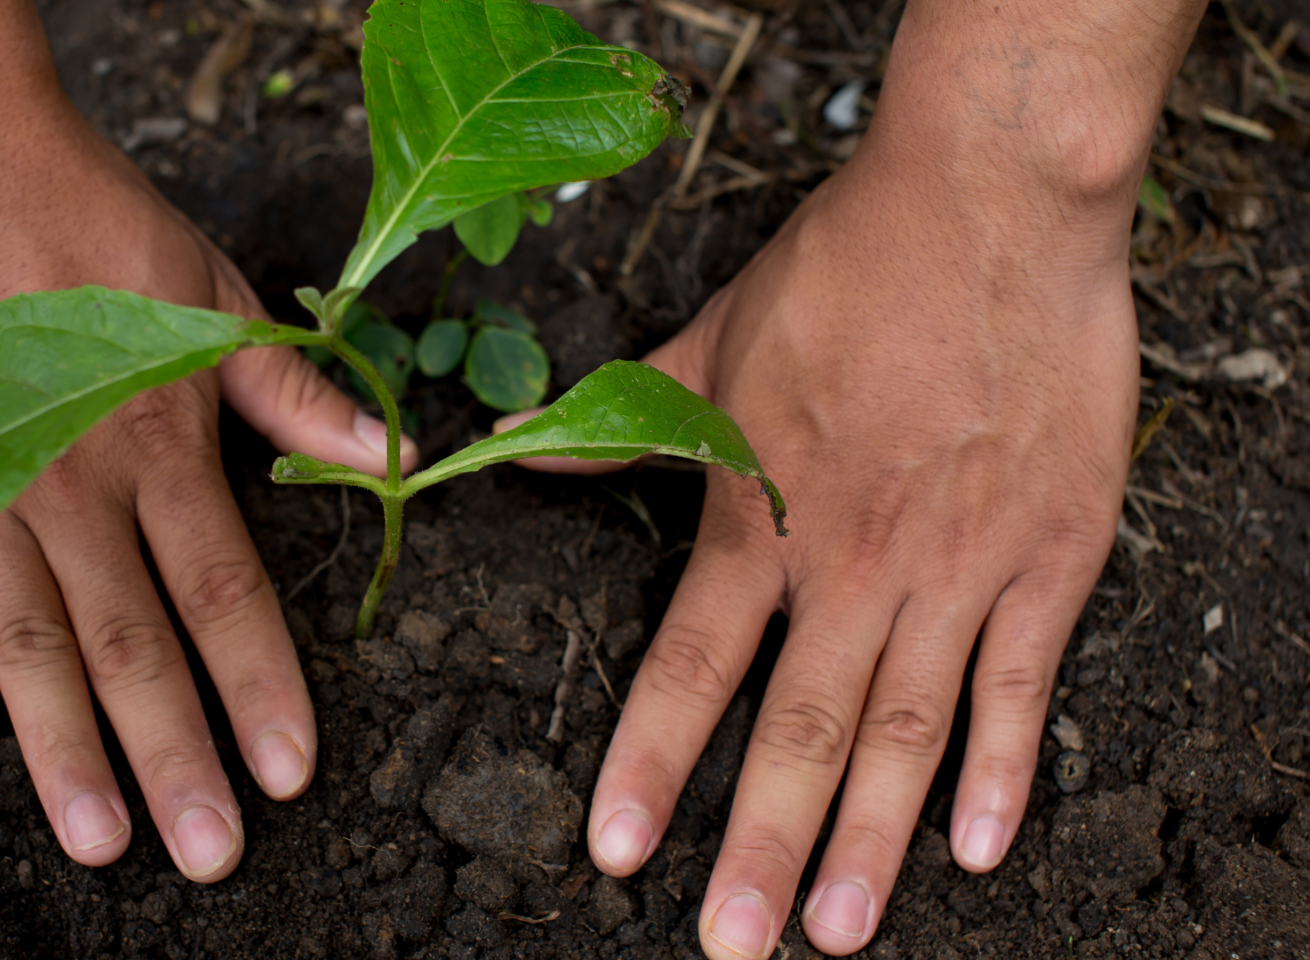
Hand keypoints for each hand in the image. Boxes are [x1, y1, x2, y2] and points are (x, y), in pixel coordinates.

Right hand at [0, 0, 416, 881]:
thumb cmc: (84, 212)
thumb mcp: (208, 288)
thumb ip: (292, 388)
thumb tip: (394, 454)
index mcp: (158, 441)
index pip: (223, 593)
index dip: (260, 690)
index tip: (291, 775)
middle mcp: (70, 486)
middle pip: (132, 647)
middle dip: (174, 758)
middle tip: (206, 856)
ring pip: (27, 647)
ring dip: (64, 753)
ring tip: (103, 845)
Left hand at [517, 0, 1200, 953]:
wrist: (987, 206)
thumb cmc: (845, 269)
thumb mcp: (709, 341)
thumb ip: (621, 421)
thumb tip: (522, 455)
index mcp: (761, 516)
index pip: (691, 666)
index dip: (652, 764)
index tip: (621, 852)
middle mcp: (854, 564)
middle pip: (800, 730)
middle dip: (759, 846)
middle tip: (731, 946)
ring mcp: (957, 569)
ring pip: (906, 731)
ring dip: (870, 841)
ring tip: (832, 930)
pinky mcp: (1047, 559)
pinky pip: (1022, 686)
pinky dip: (1003, 771)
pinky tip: (981, 849)